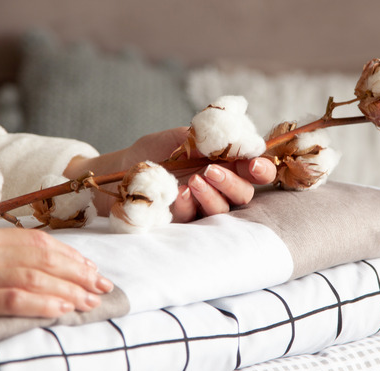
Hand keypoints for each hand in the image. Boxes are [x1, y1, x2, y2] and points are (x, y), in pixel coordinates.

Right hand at [0, 227, 112, 358]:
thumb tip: (26, 270)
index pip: (35, 240)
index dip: (68, 254)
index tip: (91, 268)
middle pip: (42, 255)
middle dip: (78, 271)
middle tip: (103, 285)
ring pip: (34, 276)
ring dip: (69, 289)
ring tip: (92, 301)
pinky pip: (14, 298)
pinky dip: (45, 303)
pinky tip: (65, 310)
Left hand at [64, 127, 276, 220]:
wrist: (117, 171)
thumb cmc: (151, 152)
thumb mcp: (180, 137)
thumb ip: (208, 137)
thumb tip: (239, 137)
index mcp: (225, 164)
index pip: (255, 170)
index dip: (262, 168)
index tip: (254, 164)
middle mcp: (219, 188)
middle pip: (245, 194)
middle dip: (233, 183)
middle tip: (212, 170)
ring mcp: (202, 208)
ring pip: (223, 210)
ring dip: (212, 195)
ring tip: (193, 180)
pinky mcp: (184, 224)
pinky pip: (195, 220)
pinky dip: (188, 205)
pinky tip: (178, 193)